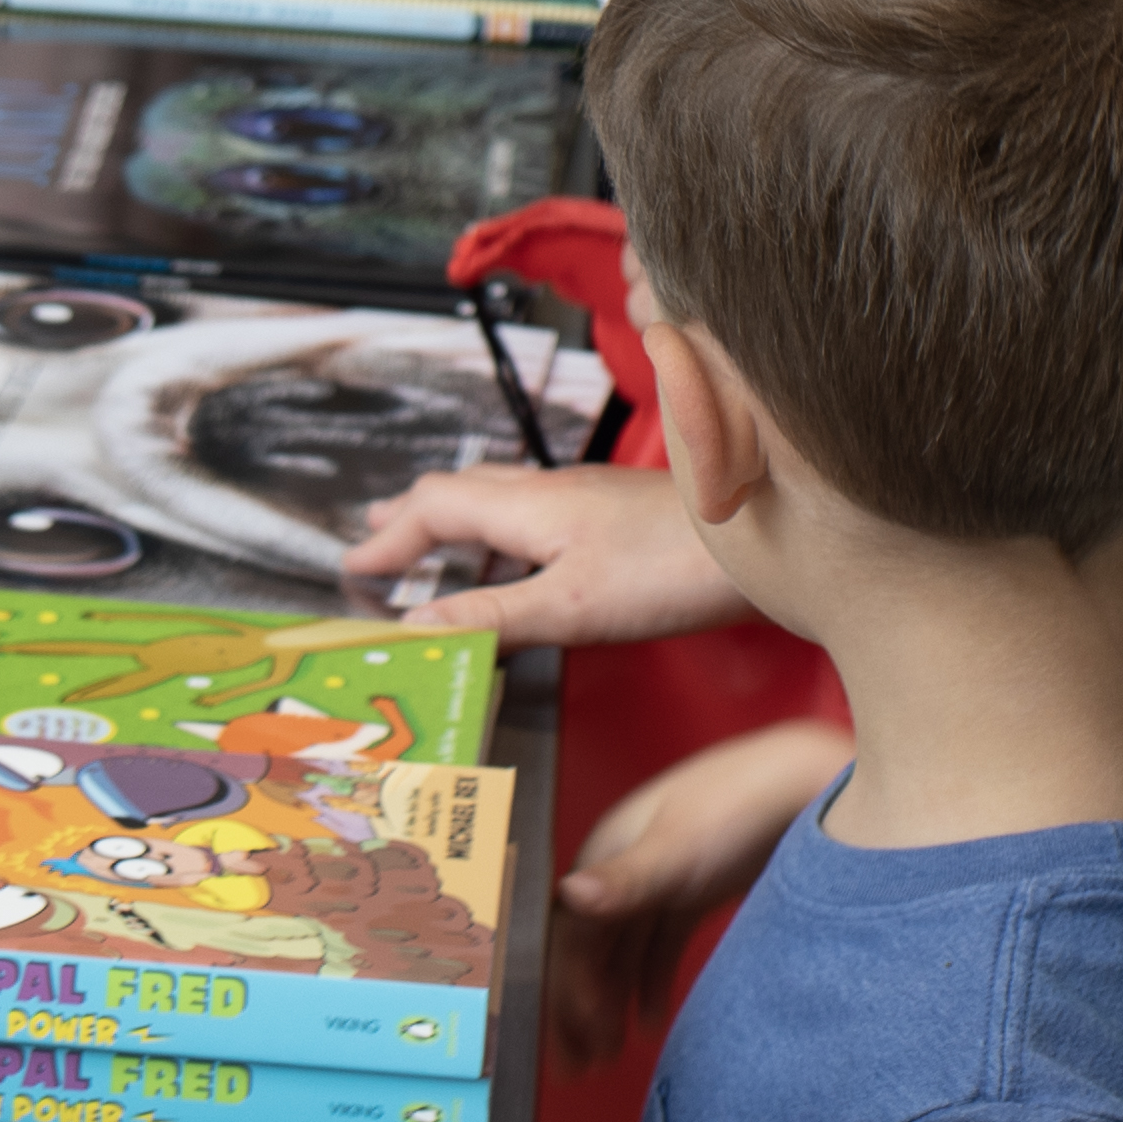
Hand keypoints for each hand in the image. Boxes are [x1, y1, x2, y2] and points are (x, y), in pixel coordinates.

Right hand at [333, 459, 744, 649]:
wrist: (767, 530)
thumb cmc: (675, 568)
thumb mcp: (568, 606)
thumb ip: (490, 618)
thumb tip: (409, 631)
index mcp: (528, 504)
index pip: (434, 505)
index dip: (390, 537)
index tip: (354, 569)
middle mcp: (553, 490)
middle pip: (463, 492)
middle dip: (413, 520)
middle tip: (377, 547)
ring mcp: (589, 499)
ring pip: (502, 502)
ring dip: (457, 526)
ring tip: (435, 556)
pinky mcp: (620, 517)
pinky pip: (538, 516)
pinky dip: (503, 538)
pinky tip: (524, 567)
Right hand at [548, 717, 852, 1055]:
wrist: (810, 785)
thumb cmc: (741, 804)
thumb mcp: (678, 850)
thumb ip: (624, 881)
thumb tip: (569, 896)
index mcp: (608, 850)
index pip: (569, 930)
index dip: (564, 987)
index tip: (571, 1039)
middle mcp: (626, 863)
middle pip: (589, 945)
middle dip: (579, 1007)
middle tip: (577, 1066)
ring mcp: (661, 877)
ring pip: (621, 951)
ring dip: (610, 1001)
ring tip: (608, 1054)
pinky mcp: (694, 890)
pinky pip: (658, 946)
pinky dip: (650, 982)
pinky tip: (652, 1020)